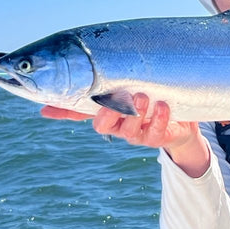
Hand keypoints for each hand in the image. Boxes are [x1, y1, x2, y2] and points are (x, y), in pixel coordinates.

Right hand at [41, 94, 209, 176]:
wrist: (180, 119)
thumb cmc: (148, 100)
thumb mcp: (125, 91)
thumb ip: (101, 90)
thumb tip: (49, 100)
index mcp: (106, 113)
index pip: (79, 113)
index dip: (64, 111)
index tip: (49, 107)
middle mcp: (118, 125)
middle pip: (103, 126)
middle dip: (110, 112)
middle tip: (124, 93)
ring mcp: (136, 134)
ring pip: (129, 130)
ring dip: (137, 112)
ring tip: (144, 96)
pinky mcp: (155, 138)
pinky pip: (154, 133)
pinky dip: (159, 118)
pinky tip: (163, 105)